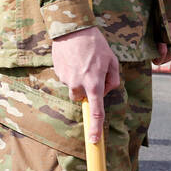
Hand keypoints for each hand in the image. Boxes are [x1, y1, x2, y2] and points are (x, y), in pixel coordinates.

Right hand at [51, 27, 119, 143]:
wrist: (72, 30)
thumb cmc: (96, 45)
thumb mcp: (112, 61)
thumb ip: (113, 80)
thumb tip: (104, 91)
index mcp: (94, 83)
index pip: (96, 111)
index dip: (95, 127)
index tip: (93, 140)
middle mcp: (78, 84)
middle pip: (82, 98)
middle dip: (87, 90)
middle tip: (92, 71)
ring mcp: (66, 79)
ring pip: (74, 87)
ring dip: (79, 79)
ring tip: (83, 61)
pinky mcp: (58, 73)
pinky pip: (67, 78)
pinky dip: (72, 71)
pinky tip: (75, 58)